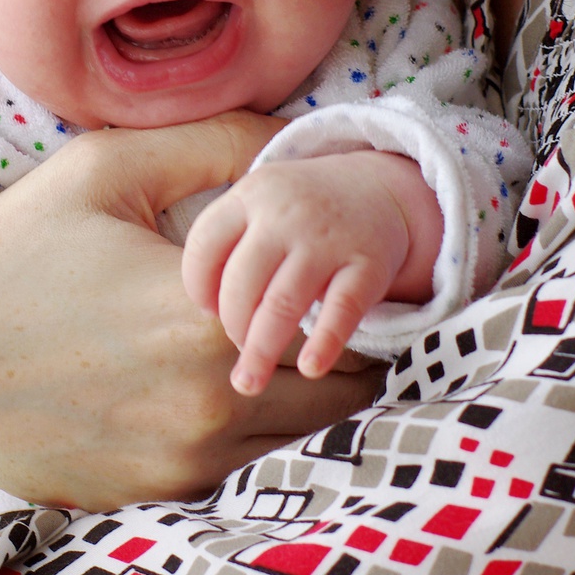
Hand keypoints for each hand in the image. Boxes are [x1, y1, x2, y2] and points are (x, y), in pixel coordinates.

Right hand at [0, 110, 386, 512]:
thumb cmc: (7, 252)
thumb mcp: (107, 168)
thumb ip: (218, 143)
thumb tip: (295, 138)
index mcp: (206, 320)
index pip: (344, 324)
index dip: (347, 292)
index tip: (332, 268)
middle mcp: (206, 404)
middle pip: (338, 391)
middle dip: (334, 346)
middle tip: (302, 304)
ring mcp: (178, 460)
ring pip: (291, 434)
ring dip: (290, 390)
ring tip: (247, 337)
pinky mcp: (146, 491)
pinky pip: (232, 463)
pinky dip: (236, 427)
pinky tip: (192, 378)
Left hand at [181, 151, 441, 395]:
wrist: (377, 190)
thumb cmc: (300, 210)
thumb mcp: (258, 203)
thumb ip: (227, 243)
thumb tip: (206, 312)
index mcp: (250, 195)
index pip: (204, 246)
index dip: (198, 287)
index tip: (207, 312)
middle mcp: (285, 214)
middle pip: (242, 282)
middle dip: (232, 325)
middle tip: (235, 351)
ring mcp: (327, 238)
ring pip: (283, 302)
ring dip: (262, 350)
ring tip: (248, 383)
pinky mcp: (368, 264)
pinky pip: (342, 309)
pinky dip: (325, 342)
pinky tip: (309, 370)